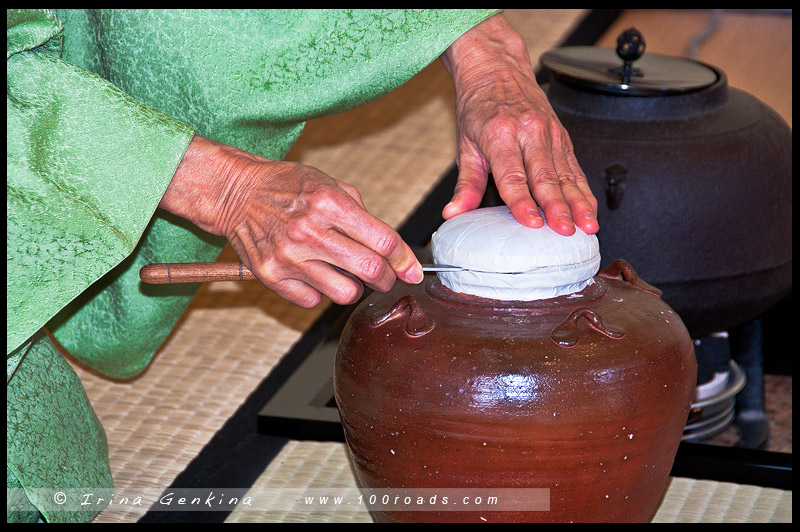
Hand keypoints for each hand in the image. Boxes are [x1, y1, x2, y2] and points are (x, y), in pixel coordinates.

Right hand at [159, 136, 422, 307]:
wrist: (235, 193)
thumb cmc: (286, 186)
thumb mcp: (328, 182)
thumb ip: (361, 212)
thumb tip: (392, 248)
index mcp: (329, 203)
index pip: (383, 241)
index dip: (405, 260)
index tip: (413, 272)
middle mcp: (309, 231)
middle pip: (370, 270)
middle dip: (386, 279)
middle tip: (385, 277)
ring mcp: (288, 257)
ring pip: (345, 293)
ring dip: (354, 288)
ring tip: (344, 273)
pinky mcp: (271, 276)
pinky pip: (313, 301)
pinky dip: (319, 292)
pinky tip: (313, 274)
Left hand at [440, 13, 598, 235]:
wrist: (496, 68)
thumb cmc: (479, 107)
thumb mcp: (465, 145)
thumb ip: (465, 184)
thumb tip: (453, 212)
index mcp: (500, 134)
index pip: (512, 175)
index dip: (522, 201)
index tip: (531, 221)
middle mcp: (529, 132)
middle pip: (545, 176)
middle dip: (558, 207)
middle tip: (565, 231)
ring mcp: (550, 133)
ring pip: (566, 174)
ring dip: (578, 203)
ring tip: (587, 226)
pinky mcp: (563, 136)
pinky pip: (575, 168)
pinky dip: (584, 191)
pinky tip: (590, 210)